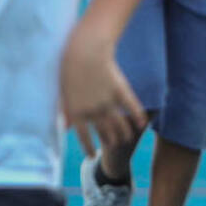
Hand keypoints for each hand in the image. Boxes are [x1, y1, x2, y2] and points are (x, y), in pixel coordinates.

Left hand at [60, 23, 145, 155]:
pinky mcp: (120, 90)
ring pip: (119, 124)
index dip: (87, 148)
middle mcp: (93, 111)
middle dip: (109, 141)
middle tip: (114, 145)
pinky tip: (142, 124)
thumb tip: (65, 128)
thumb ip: (65, 112)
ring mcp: (108, 101)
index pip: (83, 137)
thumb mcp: (63, 92)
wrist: (85, 49)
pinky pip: (131, 107)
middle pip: (104, 132)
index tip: (91, 156)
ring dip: (123, 134)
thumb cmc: (69, 67)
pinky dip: (138, 116)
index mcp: (76, 112)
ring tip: (126, 138)